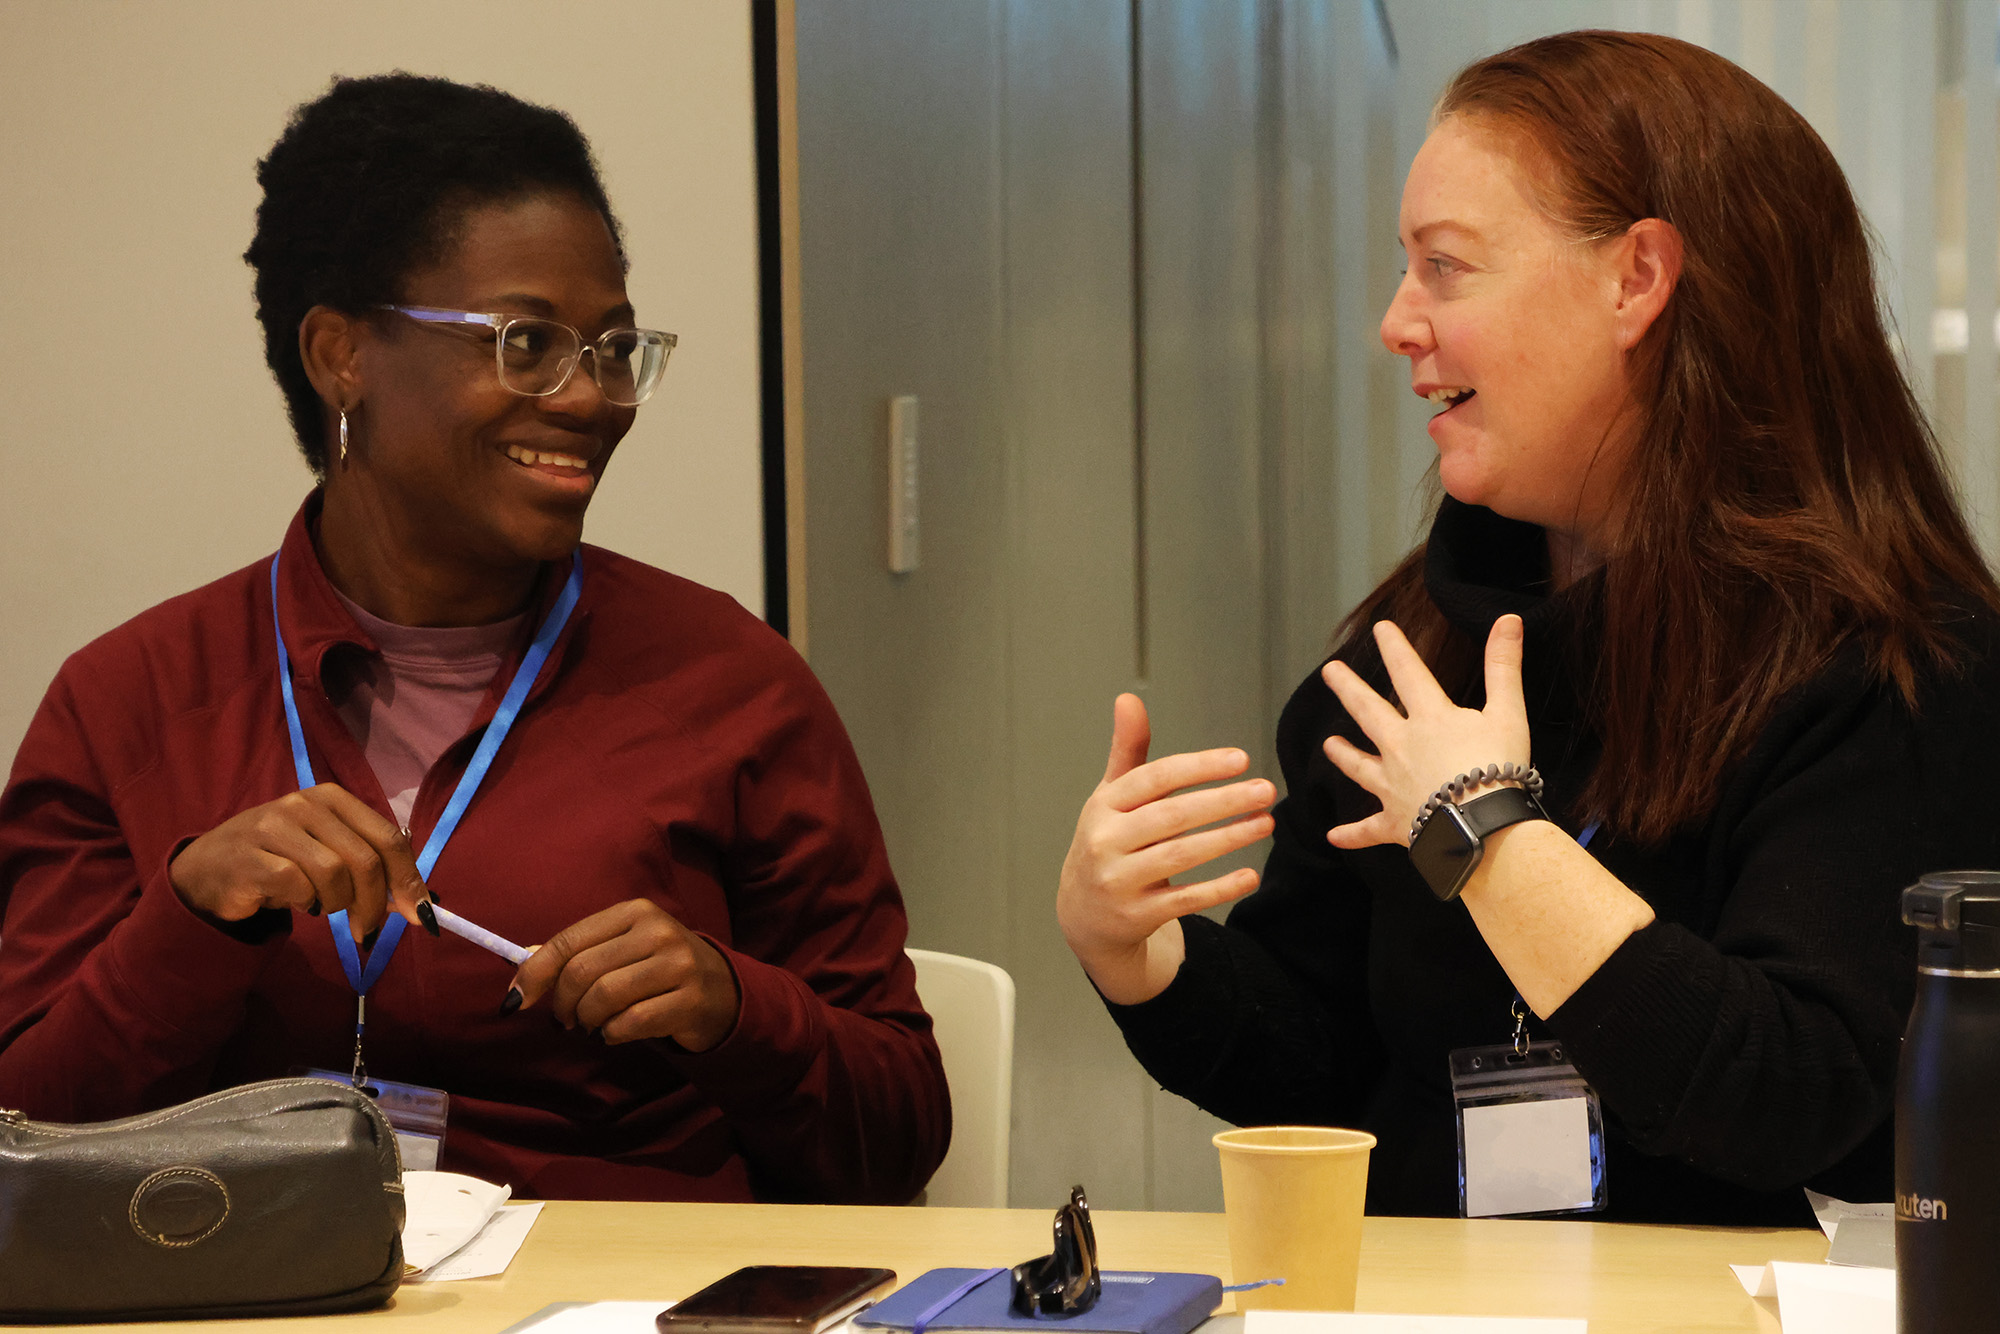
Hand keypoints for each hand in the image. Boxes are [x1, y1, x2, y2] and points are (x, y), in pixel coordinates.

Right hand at [168, 783, 430, 940]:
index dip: (408, 878)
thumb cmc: (278, 860)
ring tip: (322, 908)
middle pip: (365, 859)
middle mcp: (305, 804)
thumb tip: (418, 902)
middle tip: (367, 931)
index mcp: (333, 798)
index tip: (419, 913)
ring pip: (333, 874)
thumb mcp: (327, 852)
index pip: (387, 837)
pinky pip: (297, 887)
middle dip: (375, 903)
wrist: (208, 870)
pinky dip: (305, 903)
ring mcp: (274, 826)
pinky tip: (297, 903)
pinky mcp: (249, 857)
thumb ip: (370, 866)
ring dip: (336, 904)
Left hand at [506, 899, 741, 1050]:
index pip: (569, 942)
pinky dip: (611, 1034)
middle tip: (566, 1021)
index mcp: (634, 912)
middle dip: (563, 1005)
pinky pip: (630, 1024)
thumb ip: (575, 954)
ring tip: (592, 1026)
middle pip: (582, 972)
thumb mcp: (620, 949)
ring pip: (603, 998)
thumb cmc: (656, 968)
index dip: (534, 974)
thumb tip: (521, 971)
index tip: (514, 1001)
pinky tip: (614, 1033)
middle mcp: (657, 931)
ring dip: (587, 1022)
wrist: (721, 990)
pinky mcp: (690, 1000)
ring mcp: (678, 964)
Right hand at [1056, 693, 1274, 1003]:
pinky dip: (1219, 888)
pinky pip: (1184, 900)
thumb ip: (1128, 751)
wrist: (1084, 915)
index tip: (1241, 758)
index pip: (1154, 779)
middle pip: (1171, 816)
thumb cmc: (1109, 842)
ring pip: (1180, 856)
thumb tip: (1128, 699)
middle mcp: (1106, 842)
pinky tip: (1251, 875)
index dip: (1198, 767)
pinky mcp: (1137, 916)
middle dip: (1223, 801)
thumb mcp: (1111, 797)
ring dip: (1228, 839)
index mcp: (1104, 806)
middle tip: (1266, 790)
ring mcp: (1119, 882)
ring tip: (1265, 823)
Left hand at [1320, 615, 1529, 848]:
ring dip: (1343, 755)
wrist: (1485, 827)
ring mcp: (1394, 785)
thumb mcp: (1508, 713)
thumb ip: (1504, 666)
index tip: (1380, 627)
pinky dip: (1351, 834)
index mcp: (1430, 719)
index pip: (1408, 673)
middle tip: (1329, 671)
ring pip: (1359, 767)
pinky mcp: (1396, 822)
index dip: (1395, 647)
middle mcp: (1402, 747)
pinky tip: (1333, 836)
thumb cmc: (1500, 769)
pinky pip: (1368, 829)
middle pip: (1368, 711)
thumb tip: (1508, 619)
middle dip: (1348, 688)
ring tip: (1329, 744)